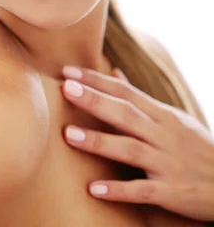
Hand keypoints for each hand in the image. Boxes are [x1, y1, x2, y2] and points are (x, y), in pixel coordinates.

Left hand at [60, 64, 213, 221]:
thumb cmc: (196, 147)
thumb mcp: (172, 118)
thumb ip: (140, 99)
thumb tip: (114, 73)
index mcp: (162, 115)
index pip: (126, 92)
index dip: (97, 80)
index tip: (68, 71)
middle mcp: (164, 135)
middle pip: (126, 113)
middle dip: (95, 100)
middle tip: (65, 88)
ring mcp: (168, 163)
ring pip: (131, 148)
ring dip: (99, 141)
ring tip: (68, 134)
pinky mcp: (172, 191)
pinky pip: (143, 190)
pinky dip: (119, 189)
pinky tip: (94, 188)